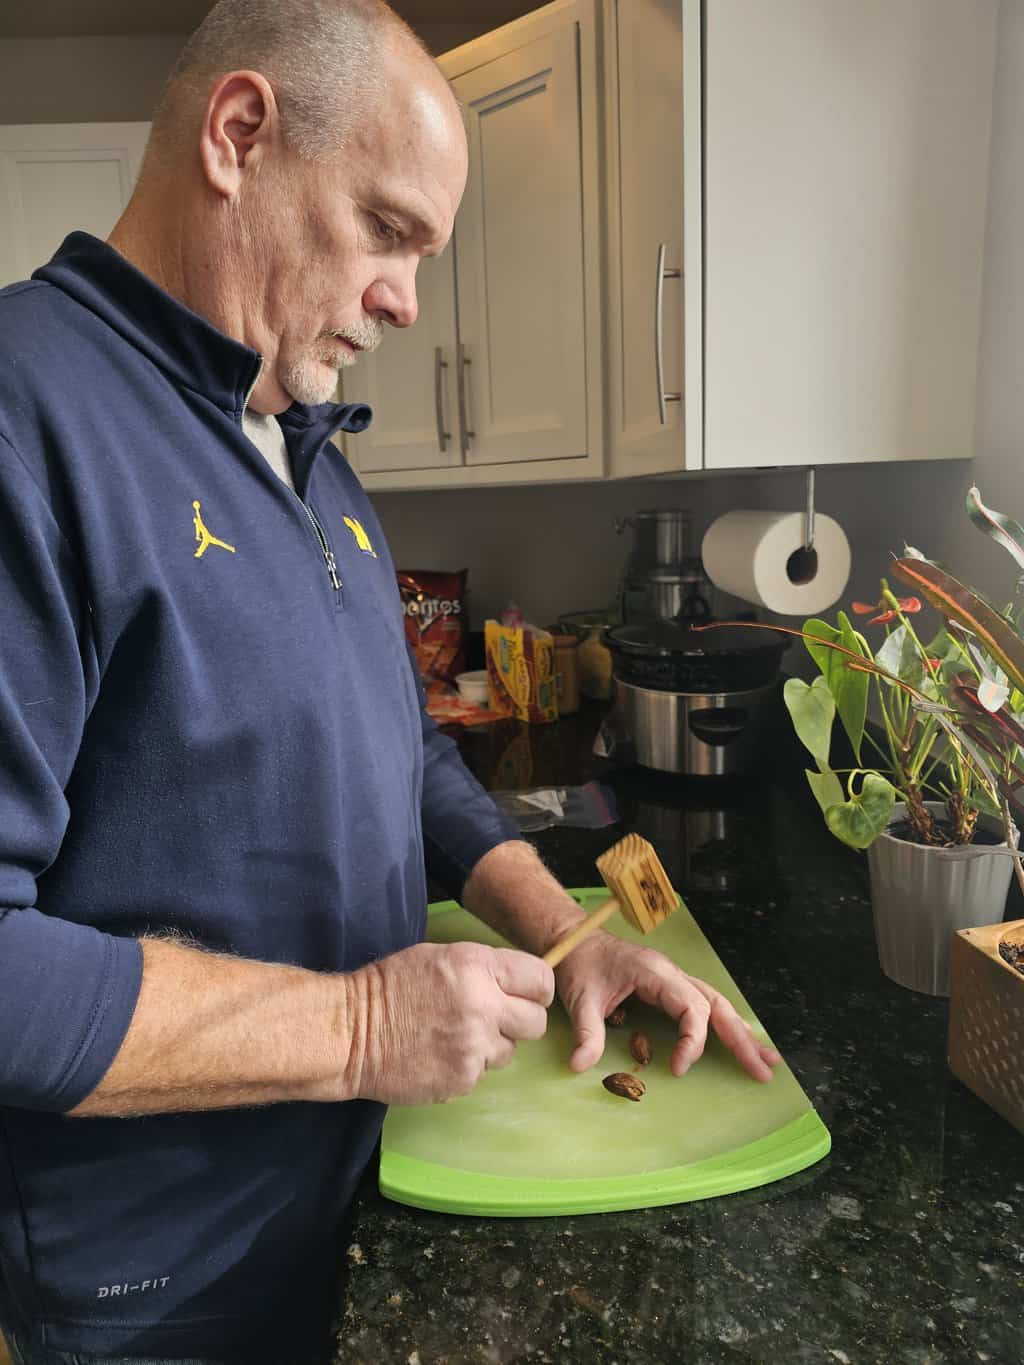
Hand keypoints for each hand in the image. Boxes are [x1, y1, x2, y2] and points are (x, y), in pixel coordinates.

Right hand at [344, 941, 554, 1105]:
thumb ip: (482, 969)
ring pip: (510, 1051)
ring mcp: (474, 1046)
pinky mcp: (462, 1079)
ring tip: (455, 1035)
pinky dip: (467, 1066)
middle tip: (494, 1019)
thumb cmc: (389, 988)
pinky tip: (440, 1053)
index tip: (526, 996)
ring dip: (491, 1046)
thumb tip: (517, 982)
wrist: (349, 1033)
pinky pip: (482, 1073)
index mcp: (477, 966)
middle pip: (537, 1022)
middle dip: (520, 1021)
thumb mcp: (439, 957)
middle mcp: (483, 1005)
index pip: (540, 980)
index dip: (536, 990)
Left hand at [553, 932, 781, 1082]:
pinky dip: (724, 1023)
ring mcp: (673, 978)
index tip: (678, 1068)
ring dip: (741, 1032)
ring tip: (766, 1059)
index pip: (691, 1007)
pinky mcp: (669, 986)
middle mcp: (671, 973)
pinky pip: (704, 1004)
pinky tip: (740, 1040)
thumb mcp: (579, 998)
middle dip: (741, 1039)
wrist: (576, 937)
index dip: (693, 1040)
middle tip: (763, 1070)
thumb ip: (585, 1033)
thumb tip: (580, 1067)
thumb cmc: (580, 962)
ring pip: (717, 1003)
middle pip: (717, 1005)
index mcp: (655, 972)